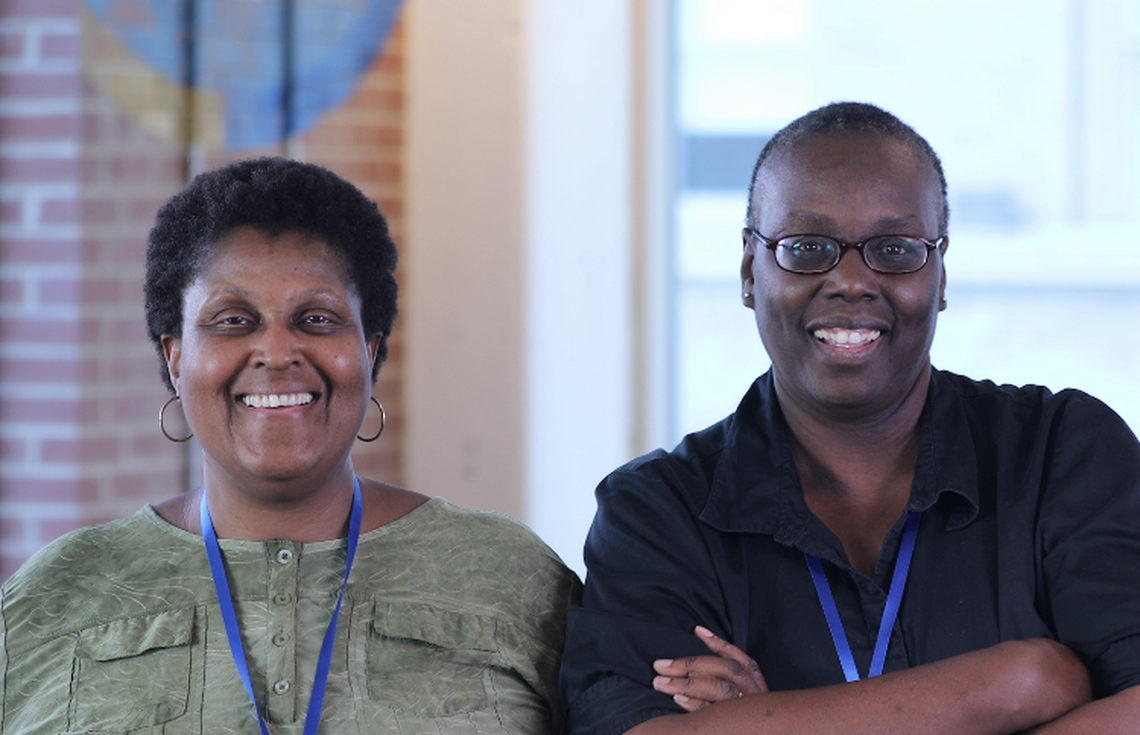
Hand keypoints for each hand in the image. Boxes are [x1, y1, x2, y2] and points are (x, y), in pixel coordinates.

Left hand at [653, 625, 767, 711]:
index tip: (696, 631)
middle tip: (660, 666)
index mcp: (755, 683)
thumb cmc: (738, 710)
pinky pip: (713, 713)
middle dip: (690, 665)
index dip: (719, 643)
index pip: (738, 658)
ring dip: (686, 684)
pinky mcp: (732, 726)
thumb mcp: (740, 688)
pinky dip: (694, 705)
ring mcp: (743, 710)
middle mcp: (753, 694)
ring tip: (660, 683)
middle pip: (725, 671)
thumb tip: (698, 631)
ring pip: (718, 690)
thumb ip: (723, 665)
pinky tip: (677, 699)